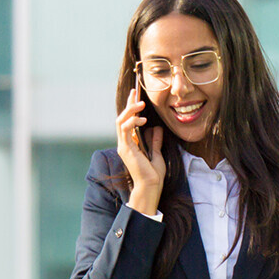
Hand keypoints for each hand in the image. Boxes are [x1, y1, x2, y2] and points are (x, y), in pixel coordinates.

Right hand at [116, 86, 165, 214]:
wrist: (151, 186)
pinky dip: (132, 122)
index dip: (130, 108)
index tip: (135, 96)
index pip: (127, 121)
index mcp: (130, 144)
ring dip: (130, 110)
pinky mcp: (126, 149)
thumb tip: (157, 129)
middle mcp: (124, 143)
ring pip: (121, 121)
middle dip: (128, 104)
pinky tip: (142, 120)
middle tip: (134, 92)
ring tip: (141, 104)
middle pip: (122, 118)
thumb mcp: (157, 153)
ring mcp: (123, 146)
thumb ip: (155, 141)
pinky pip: (125, 129)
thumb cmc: (153, 174)